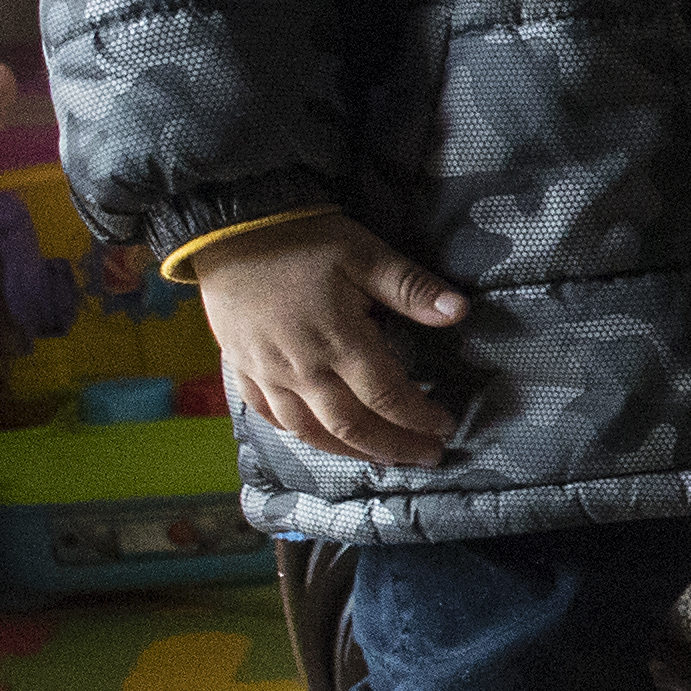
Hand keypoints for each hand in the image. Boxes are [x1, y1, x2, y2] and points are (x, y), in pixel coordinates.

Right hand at [185, 212, 467, 464]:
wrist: (230, 232)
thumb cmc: (304, 241)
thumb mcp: (366, 254)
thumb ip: (411, 288)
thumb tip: (459, 311)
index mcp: (340, 342)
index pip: (388, 396)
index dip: (420, 417)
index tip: (445, 427)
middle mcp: (303, 370)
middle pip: (353, 426)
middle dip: (394, 446)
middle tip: (426, 457)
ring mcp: (268, 375)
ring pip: (312, 432)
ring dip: (350, 451)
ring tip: (381, 458)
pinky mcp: (243, 371)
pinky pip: (272, 418)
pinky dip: (302, 436)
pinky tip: (321, 439)